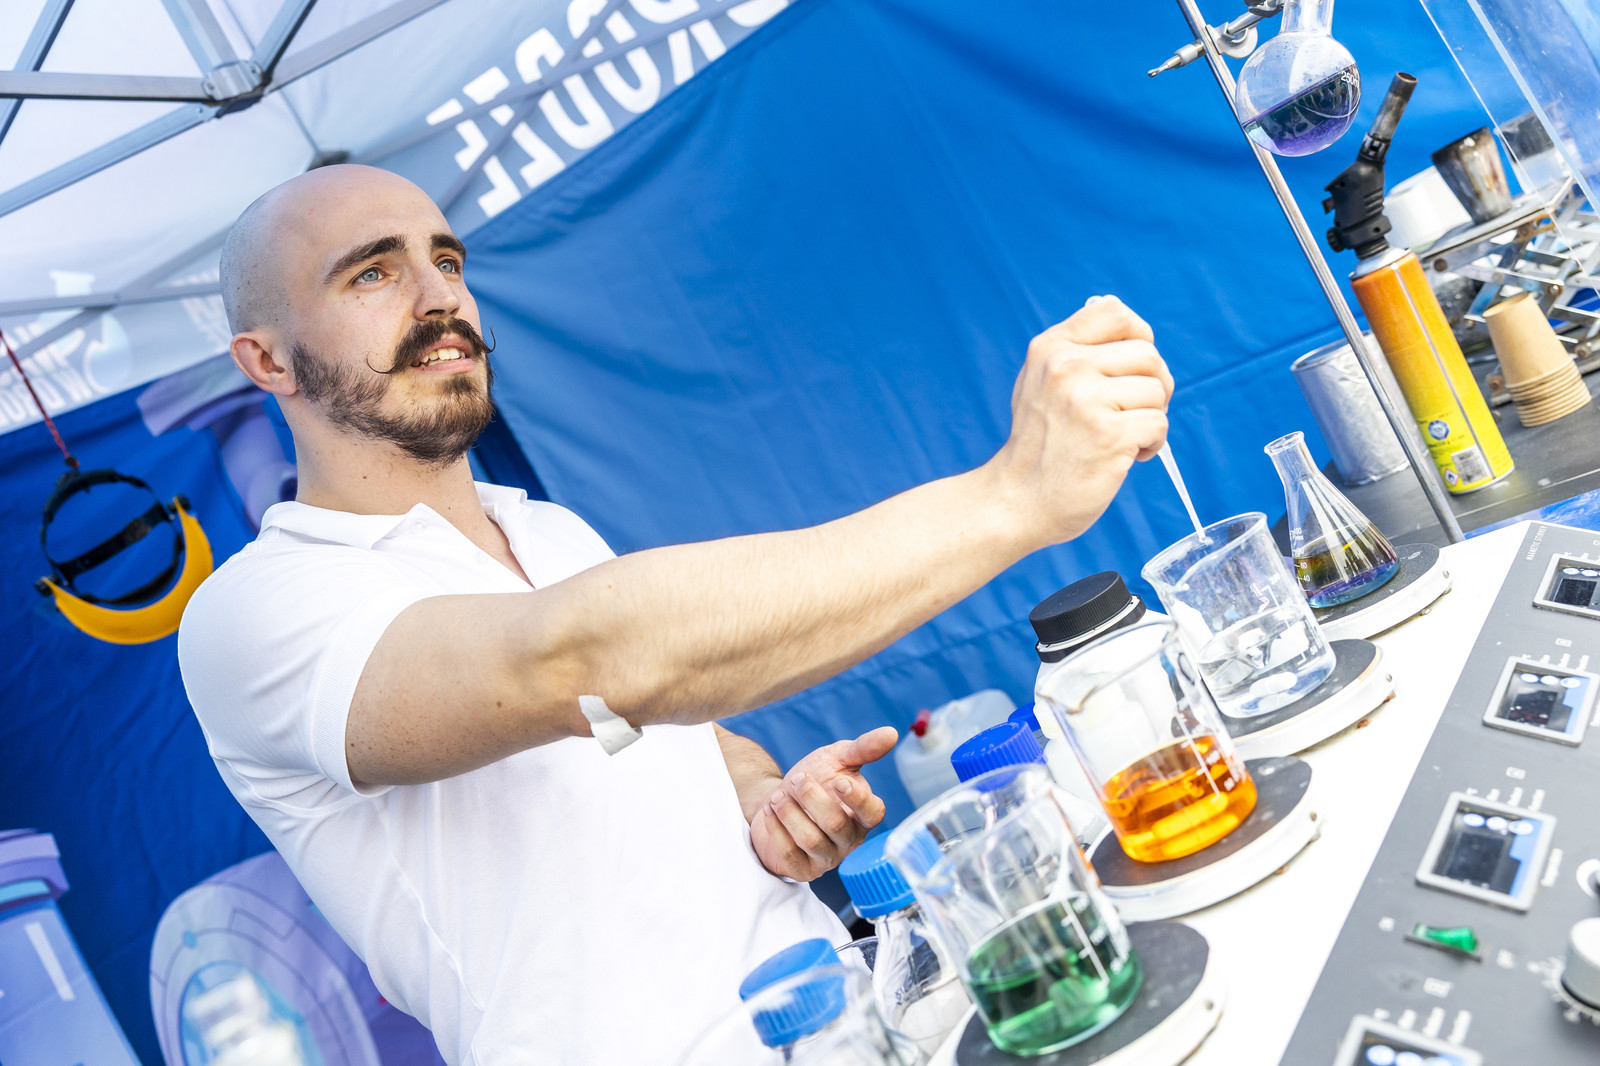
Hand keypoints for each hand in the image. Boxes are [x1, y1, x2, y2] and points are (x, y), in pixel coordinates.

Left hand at [749, 727, 896, 881]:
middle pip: (836, 825)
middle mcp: (849, 839)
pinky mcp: (803, 870)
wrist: (776, 799)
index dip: (858, 799)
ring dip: (790, 813)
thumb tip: (892, 732)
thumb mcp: (837, 758)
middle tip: (797, 779)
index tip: (838, 781)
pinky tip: (770, 812)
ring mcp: (826, 857)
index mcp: (863, 814)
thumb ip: (863, 748)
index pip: (873, 813)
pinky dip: (776, 830)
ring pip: (811, 840)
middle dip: (811, 798)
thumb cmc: (814, 779)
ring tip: (778, 796)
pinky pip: (790, 855)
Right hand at [990, 297, 1173, 547]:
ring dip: (1151, 418)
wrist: (1017, 501)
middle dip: (1154, 386)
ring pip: (1157, 391)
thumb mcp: (1040, 383)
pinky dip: (1152, 444)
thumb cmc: (1038, 446)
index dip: (1138, 336)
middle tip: (1132, 412)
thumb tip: (1133, 330)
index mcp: (1050, 348)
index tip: (1132, 367)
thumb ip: (1076, 352)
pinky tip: (1126, 456)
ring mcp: (1086, 400)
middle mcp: (1066, 367)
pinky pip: (1159, 424)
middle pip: (1148, 355)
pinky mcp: (1108, 434)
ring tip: (1122, 438)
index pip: (1115, 312)